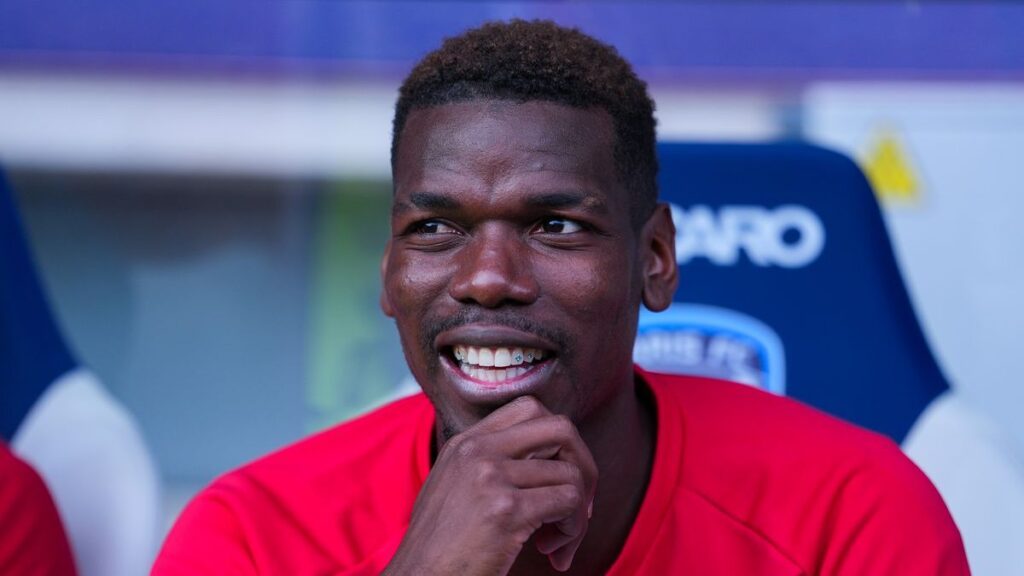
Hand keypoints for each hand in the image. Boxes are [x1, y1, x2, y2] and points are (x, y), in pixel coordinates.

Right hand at [383, 396, 597, 575]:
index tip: (556, 479)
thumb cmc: (442, 548)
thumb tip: (549, 461)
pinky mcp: (506, 509)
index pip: (530, 409)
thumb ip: (491, 464)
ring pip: (571, 474)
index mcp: (465, 442)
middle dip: (584, 465)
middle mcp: (477, 451)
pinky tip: (552, 551)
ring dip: (577, 514)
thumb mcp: (455, 487)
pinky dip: (573, 530)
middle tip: (578, 504)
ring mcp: (491, 476)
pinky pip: (569, 502)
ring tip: (557, 542)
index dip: (558, 443)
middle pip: (561, 428)